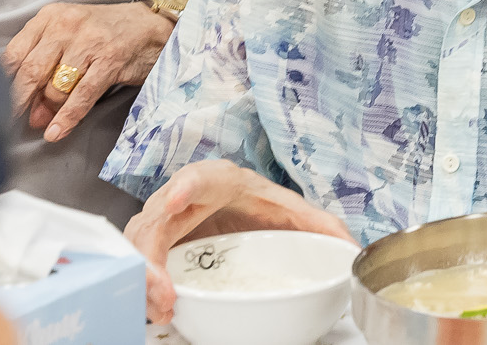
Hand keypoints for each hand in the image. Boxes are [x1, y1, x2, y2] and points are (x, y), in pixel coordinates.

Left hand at [2, 1, 174, 143]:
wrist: (150, 26)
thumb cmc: (105, 33)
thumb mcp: (69, 37)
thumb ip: (46, 66)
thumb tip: (28, 109)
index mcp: (50, 17)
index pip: (14, 53)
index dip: (3, 83)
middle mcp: (67, 26)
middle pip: (31, 71)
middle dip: (19, 102)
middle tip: (12, 121)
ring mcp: (89, 42)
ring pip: (55, 85)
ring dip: (46, 110)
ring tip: (43, 124)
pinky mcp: (110, 60)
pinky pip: (81, 95)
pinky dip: (67, 117)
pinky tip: (57, 131)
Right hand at [124, 159, 353, 323]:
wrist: (233, 200)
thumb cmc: (256, 202)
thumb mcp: (288, 209)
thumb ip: (319, 225)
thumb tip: (353, 247)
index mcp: (218, 181)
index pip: (199, 177)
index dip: (187, 187)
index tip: (179, 199)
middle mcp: (180, 197)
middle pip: (155, 220)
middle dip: (152, 254)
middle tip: (165, 289)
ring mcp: (160, 222)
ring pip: (137, 245)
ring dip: (143, 277)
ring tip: (162, 305)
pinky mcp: (152, 246)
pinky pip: (134, 265)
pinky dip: (140, 287)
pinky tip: (155, 308)